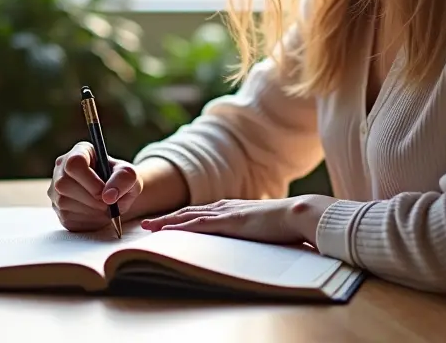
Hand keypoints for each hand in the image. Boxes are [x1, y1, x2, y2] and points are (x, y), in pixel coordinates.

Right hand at [49, 141, 140, 231]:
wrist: (118, 196)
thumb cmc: (121, 180)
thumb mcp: (129, 174)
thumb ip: (123, 179)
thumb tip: (108, 197)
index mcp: (80, 152)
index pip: (74, 163)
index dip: (89, 180)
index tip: (105, 191)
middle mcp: (62, 169)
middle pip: (64, 184)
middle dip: (91, 198)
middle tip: (108, 203)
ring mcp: (56, 190)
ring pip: (64, 203)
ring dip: (91, 210)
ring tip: (105, 207)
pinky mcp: (59, 211)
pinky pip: (68, 218)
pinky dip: (87, 221)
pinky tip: (97, 214)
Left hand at [141, 195, 332, 245]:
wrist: (298, 214)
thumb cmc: (288, 224)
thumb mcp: (264, 228)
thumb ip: (254, 231)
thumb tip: (252, 239)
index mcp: (234, 209)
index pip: (202, 212)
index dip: (183, 217)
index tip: (167, 222)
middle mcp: (225, 207)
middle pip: (189, 212)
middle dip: (168, 218)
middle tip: (147, 224)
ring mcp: (225, 213)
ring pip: (188, 217)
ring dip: (167, 222)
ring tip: (148, 228)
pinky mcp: (228, 222)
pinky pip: (197, 225)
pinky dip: (179, 227)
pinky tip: (166, 231)